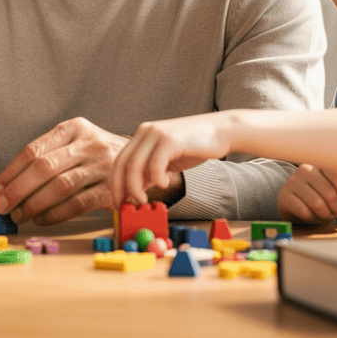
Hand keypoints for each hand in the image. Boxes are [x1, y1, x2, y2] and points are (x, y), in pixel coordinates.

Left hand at [0, 117, 126, 225]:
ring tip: (19, 215)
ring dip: (33, 204)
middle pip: (44, 167)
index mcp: (74, 128)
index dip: (11, 171)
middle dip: (18, 189)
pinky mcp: (112, 189)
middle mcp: (89, 143)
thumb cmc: (94, 156)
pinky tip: (41, 219)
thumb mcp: (73, 144)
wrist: (140, 161)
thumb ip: (43, 158)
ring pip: (60, 186)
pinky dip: (55, 214)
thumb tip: (2, 186)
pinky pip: (77, 204)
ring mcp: (103, 166)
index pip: (34, 149)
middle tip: (2, 206)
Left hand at [110, 114, 232, 206]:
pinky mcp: (171, 139)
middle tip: (126, 206)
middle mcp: (146, 131)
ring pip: (135, 165)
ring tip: (144, 200)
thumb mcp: (167, 159)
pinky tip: (164, 184)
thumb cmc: (195, 147)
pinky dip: (156, 179)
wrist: (221, 131)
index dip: (116, 183)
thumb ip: (150, 170)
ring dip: (135, 187)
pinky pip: (155, 164)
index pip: (120, 161)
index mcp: (142, 135)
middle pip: (123, 163)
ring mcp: (157, 133)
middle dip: (120, 188)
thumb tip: (134, 190)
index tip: (118, 202)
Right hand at [277, 164, 336, 223]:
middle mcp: (306, 169)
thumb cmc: (324, 196)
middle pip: (330, 193)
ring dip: (326, 214)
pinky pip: (304, 211)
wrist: (298, 205)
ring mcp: (293, 181)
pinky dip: (312, 218)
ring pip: (318, 204)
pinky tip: (311, 214)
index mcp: (322, 163)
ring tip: (326, 213)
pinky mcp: (284, 195)